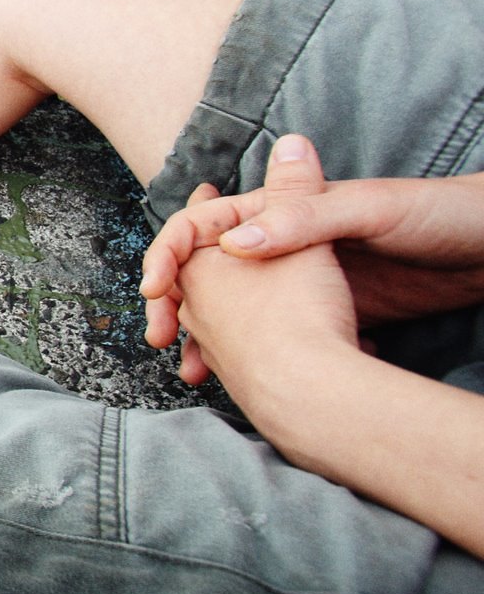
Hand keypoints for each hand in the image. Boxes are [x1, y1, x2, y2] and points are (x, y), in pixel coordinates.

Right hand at [144, 138, 359, 385]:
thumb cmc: (437, 216)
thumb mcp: (368, 209)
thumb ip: (303, 218)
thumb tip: (235, 239)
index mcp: (285, 209)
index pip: (205, 225)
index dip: (170, 255)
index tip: (156, 293)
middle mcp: (285, 243)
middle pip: (210, 274)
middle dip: (178, 308)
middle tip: (162, 339)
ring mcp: (306, 281)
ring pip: (239, 313)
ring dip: (212, 343)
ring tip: (195, 372)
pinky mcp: (332, 313)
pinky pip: (282, 338)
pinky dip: (262, 361)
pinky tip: (264, 384)